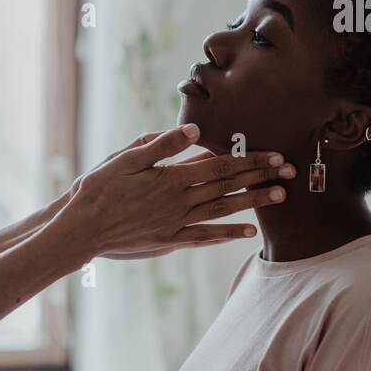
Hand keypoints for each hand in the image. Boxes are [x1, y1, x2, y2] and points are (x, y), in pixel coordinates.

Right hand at [54, 125, 292, 259]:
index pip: (218, 166)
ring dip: (251, 204)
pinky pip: (204, 237)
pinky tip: (247, 232)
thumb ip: (161, 145)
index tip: (274, 155)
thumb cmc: (97, 190)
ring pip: (222, 211)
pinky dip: (227, 234)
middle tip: (290, 172)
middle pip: (227, 188)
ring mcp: (175, 223)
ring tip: (279, 198)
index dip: (248, 160)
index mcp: (170, 178)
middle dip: (259, 178)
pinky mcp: (167, 240)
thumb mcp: (124, 159)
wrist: (81, 229)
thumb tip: (195, 131)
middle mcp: (178, 202)